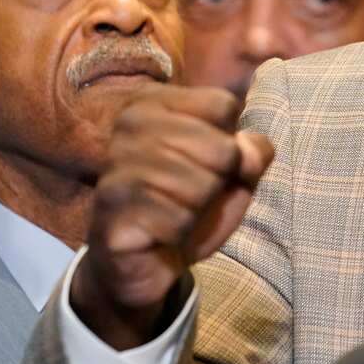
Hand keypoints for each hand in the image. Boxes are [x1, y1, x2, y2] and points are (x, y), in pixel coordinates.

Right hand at [70, 84, 273, 349]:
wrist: (144, 260)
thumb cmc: (189, 205)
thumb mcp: (232, 174)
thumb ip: (252, 153)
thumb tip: (247, 151)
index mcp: (154, 102)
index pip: (223, 105)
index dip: (230, 143)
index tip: (203, 162)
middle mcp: (130, 125)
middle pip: (221, 148)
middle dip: (218, 181)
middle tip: (189, 195)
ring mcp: (116, 165)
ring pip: (202, 185)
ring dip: (198, 209)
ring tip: (173, 212)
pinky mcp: (112, 208)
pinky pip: (178, 219)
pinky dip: (180, 232)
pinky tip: (159, 233)